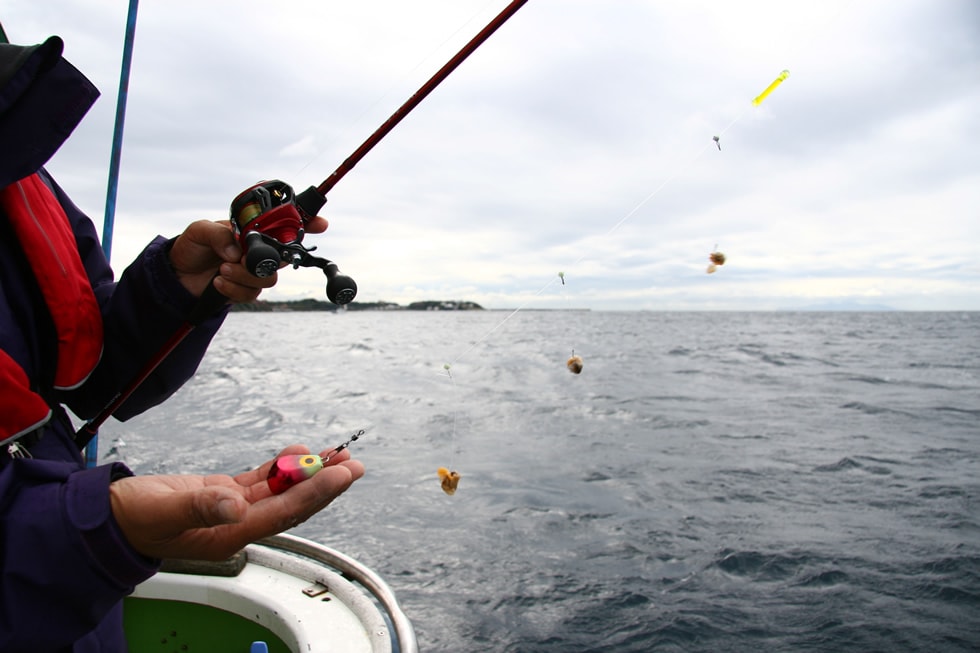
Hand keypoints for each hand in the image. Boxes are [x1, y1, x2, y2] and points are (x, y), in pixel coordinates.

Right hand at [109, 444, 361, 560]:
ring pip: (281, 490)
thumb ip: (200, 508)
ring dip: (309, 473)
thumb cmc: (132, 519)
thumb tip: (236, 506)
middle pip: (292, 503)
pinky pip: (262, 481)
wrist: (109, 517)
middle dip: (325, 484)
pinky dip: (282, 467)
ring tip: (338, 454)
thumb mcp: (163, 512)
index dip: (315, 493)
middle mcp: (238, 524)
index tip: (341, 474)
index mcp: (229, 534)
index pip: (283, 512)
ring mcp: (233, 510)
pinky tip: (299, 452)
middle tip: (354, 464)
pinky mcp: (224, 495)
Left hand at [168, 217, 328, 301]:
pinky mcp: (246, 290)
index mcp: (253, 230)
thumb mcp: (200, 231)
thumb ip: (218, 235)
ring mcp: (254, 271)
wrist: (177, 275)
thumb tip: (236, 251)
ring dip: (245, 276)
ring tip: (222, 269)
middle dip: (268, 259)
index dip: (308, 223)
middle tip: (244, 259)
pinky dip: (235, 290)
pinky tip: (219, 282)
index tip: (321, 224)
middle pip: (284, 256)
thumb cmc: (191, 246)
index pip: (285, 225)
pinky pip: (253, 294)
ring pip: (269, 278)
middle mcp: (259, 250)